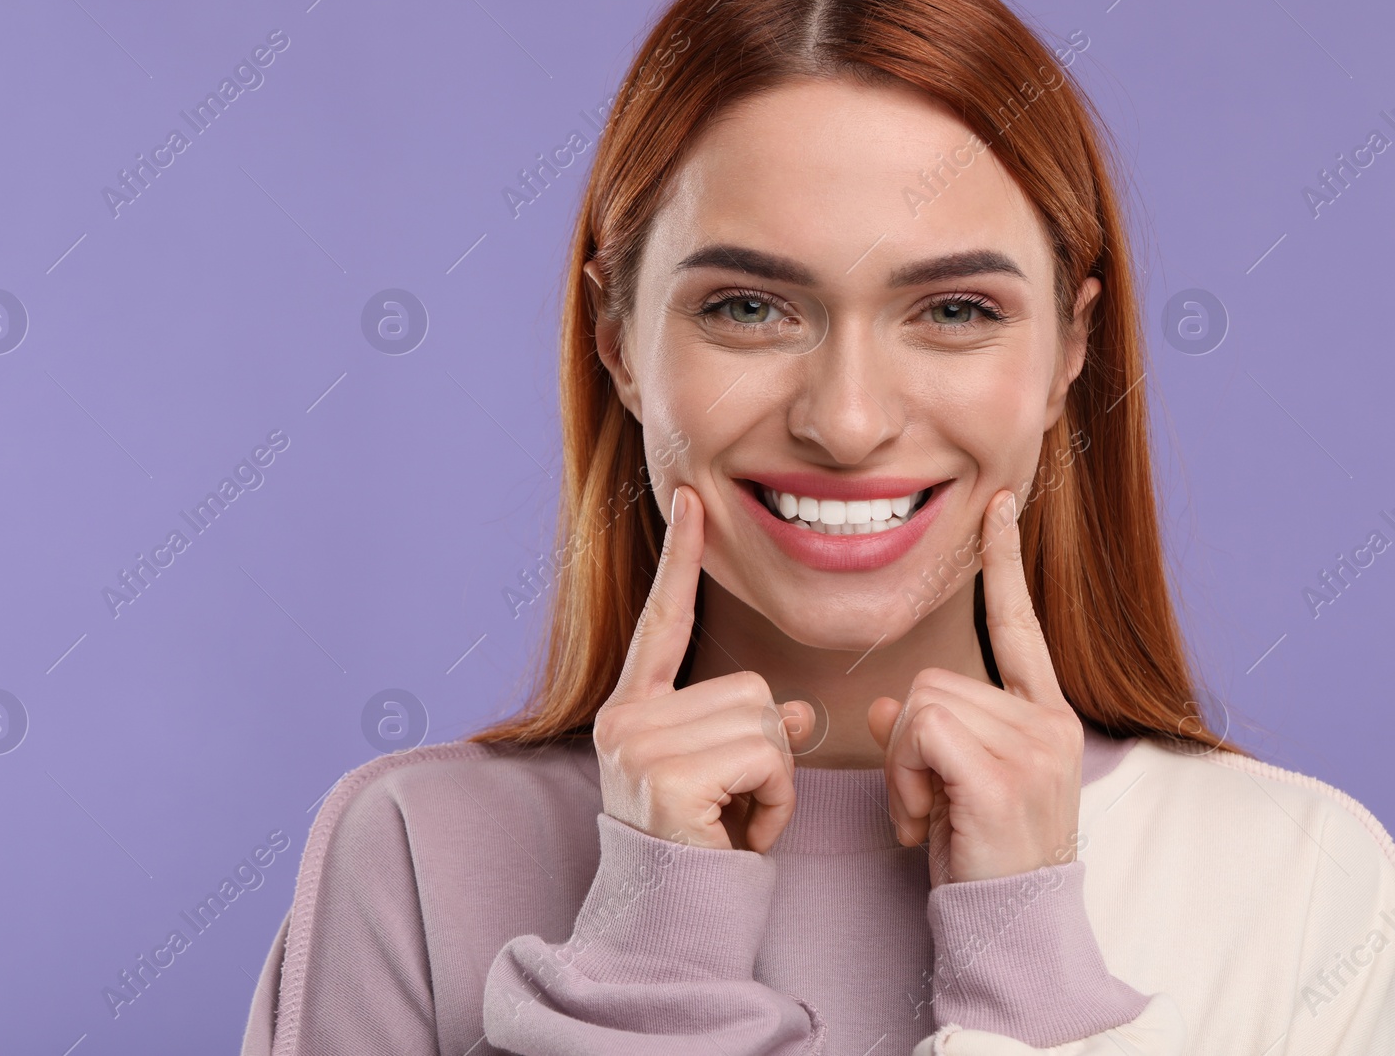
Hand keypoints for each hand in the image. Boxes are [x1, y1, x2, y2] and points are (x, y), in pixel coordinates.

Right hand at [593, 483, 816, 851]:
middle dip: (767, 749)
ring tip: (737, 821)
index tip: (691, 498)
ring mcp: (639, 744)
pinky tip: (741, 834)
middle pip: (750, 687)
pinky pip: (768, 757)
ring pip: (766, 720)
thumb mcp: (728, 782)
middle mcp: (625, 719)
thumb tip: (801, 716)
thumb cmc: (699, 854)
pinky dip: (775, 802)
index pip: (664, 622)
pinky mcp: (667, 774)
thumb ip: (752, 733)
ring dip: (775, 780)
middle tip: (734, 805)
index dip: (680, 559)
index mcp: (633, 711)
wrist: (668, 926)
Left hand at [865, 489, 1083, 886]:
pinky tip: (924, 822)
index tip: (999, 503)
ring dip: (902, 766)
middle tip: (925, 802)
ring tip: (929, 815)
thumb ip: (928, 731)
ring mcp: (1034, 747)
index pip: (1019, 625)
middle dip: (907, 742)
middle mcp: (1049, 723)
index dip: (1004, 563)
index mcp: (1044, 717)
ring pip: (919, 704)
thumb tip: (884, 703)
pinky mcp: (1004, 773)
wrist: (1008, 926)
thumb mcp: (951, 784)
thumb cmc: (979, 855)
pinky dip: (904, 777)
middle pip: (935, 677)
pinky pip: (918, 732)